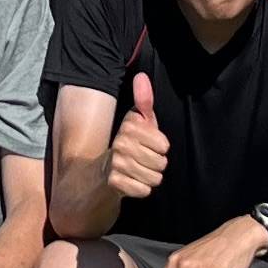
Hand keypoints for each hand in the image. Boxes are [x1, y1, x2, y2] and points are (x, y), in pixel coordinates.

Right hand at [106, 73, 171, 201]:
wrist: (103, 171)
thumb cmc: (130, 143)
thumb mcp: (139, 121)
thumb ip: (144, 100)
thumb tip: (141, 76)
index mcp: (129, 126)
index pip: (164, 145)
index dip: (160, 148)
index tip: (148, 145)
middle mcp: (121, 143)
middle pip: (161, 163)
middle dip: (156, 165)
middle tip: (143, 160)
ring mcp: (116, 163)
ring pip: (155, 178)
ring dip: (150, 177)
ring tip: (138, 171)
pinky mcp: (114, 182)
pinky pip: (144, 190)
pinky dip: (141, 189)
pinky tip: (132, 181)